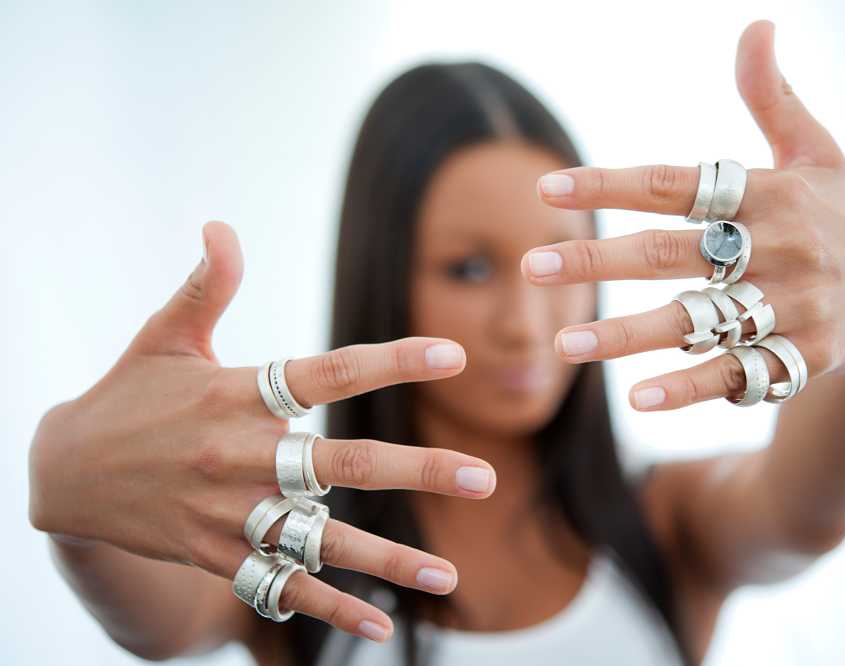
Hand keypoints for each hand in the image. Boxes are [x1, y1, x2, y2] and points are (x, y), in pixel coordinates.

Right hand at [28, 221, 495, 640]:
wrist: (63, 474)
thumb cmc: (128, 395)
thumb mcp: (163, 335)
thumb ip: (206, 285)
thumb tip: (220, 224)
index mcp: (237, 393)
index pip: (329, 370)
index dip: (393, 361)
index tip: (453, 355)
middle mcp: (239, 455)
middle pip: (343, 461)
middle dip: (418, 468)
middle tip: (484, 476)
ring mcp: (228, 513)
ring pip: (321, 538)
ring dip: (388, 558)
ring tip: (446, 575)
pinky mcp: (215, 555)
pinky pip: (280, 586)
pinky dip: (329, 609)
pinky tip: (380, 625)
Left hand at [519, 19, 844, 410]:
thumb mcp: (817, 152)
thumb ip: (771, 99)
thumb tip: (755, 25)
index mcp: (770, 192)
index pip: (677, 184)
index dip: (611, 184)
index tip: (547, 189)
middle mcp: (779, 246)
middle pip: (672, 252)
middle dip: (599, 260)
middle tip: (532, 266)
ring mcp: (793, 304)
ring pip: (697, 320)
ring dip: (628, 335)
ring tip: (565, 344)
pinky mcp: (806, 355)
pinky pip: (740, 373)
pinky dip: (690, 386)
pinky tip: (639, 399)